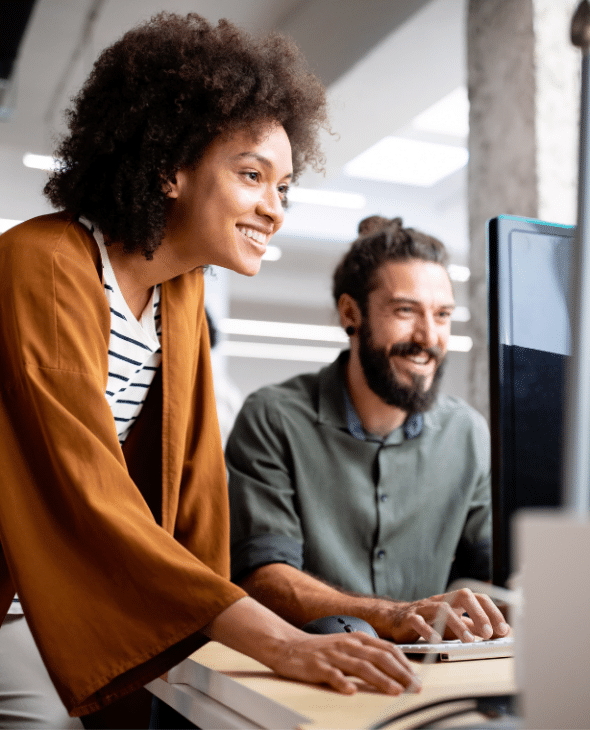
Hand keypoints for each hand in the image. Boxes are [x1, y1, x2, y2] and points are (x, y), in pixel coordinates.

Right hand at [266, 630, 421, 695]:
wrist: (289, 645)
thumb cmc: (322, 649)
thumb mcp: (348, 647)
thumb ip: (368, 655)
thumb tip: (395, 669)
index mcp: (358, 639)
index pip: (388, 649)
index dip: (405, 664)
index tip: (417, 678)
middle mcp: (348, 645)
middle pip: (379, 657)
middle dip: (400, 673)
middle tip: (413, 687)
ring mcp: (333, 655)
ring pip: (361, 666)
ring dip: (380, 679)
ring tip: (394, 691)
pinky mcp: (317, 666)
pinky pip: (332, 675)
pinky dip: (342, 683)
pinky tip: (351, 691)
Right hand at [375, 588, 509, 643]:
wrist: (395, 619)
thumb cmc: (429, 622)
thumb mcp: (454, 624)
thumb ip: (474, 627)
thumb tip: (500, 633)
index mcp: (454, 601)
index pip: (477, 598)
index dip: (492, 611)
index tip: (503, 630)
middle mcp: (441, 600)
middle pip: (462, 596)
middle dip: (478, 613)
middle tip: (488, 633)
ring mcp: (424, 608)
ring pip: (442, 608)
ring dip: (457, 624)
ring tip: (468, 641)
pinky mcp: (409, 618)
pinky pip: (419, 622)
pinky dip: (429, 631)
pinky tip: (437, 641)